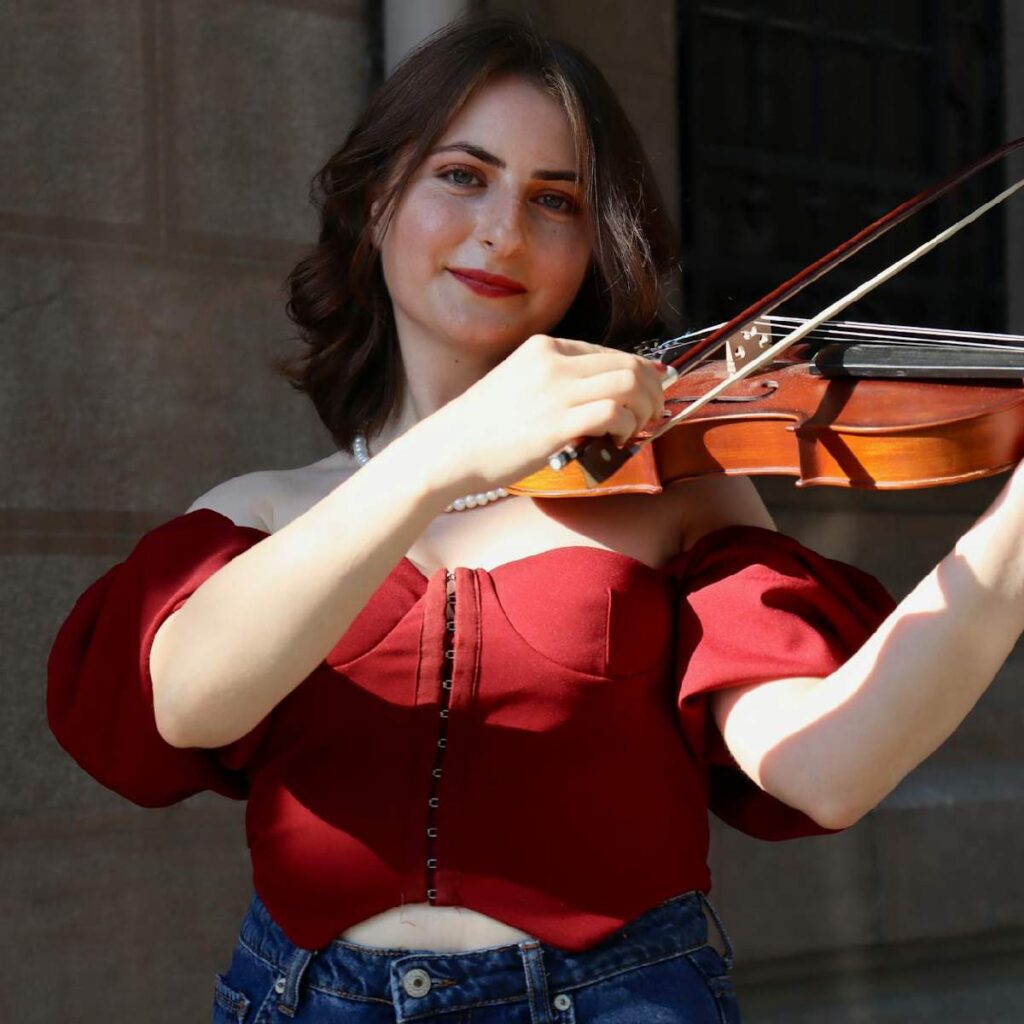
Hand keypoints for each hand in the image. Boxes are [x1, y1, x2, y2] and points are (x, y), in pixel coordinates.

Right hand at [408, 333, 670, 498]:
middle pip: (629, 365)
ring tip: (637, 429)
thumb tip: (603, 397)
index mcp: (545, 347)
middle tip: (652, 414)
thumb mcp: (520, 383)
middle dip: (653, 390)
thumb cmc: (482, 426)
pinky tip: (616, 441)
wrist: (449, 449)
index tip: (649, 394)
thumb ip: (558, 382)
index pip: (611, 353)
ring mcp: (555, 390)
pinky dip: (626, 426)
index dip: (640, 374)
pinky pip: (613, 412)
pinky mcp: (557, 422)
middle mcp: (553, 361)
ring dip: (644, 408)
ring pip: (629, 384)